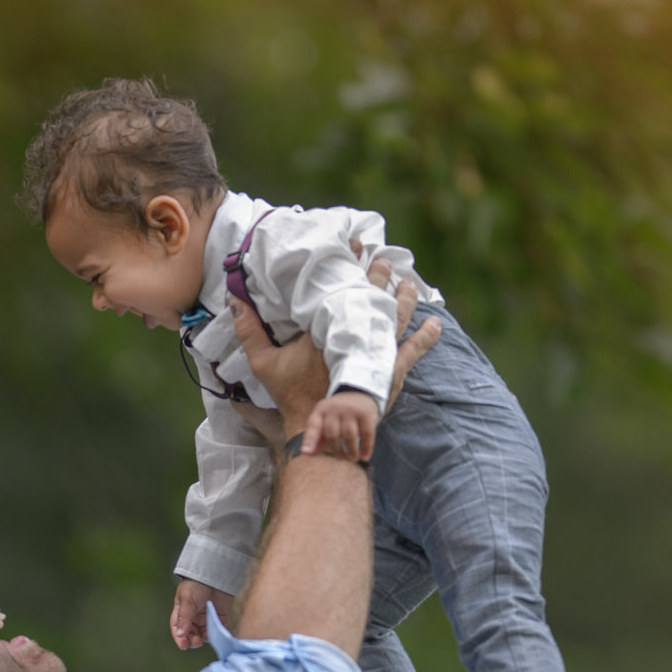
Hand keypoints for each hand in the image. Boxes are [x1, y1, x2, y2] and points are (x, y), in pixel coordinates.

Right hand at [170, 578, 236, 649]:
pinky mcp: (220, 617)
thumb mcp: (187, 600)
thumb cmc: (197, 584)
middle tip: (197, 642)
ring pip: (205, 635)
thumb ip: (184, 618)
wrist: (216, 573)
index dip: (180, 639)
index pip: (178, 629)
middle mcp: (194, 618)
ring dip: (205, 638)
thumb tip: (180, 635)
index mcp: (182, 613)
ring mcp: (207, 618)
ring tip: (207, 635)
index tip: (184, 646)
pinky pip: (219, 630)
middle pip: (191, 635)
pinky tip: (219, 635)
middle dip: (192, 641)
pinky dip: (219, 634)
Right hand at [228, 254, 441, 451]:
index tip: (355, 243)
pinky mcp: (388, 374)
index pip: (340, 287)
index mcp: (326, 328)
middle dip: (377, 273)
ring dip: (402, 298)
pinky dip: (425, 337)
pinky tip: (436, 323)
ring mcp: (374, 354)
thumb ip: (249, 331)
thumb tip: (235, 301)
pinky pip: (412, 351)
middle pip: (371, 297)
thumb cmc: (291, 396)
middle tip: (382, 256)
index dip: (349, 263)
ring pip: (395, 318)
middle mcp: (354, 336)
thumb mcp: (263, 362)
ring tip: (408, 283)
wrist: (320, 429)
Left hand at [298, 391, 378, 461]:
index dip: (309, 440)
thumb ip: (316, 438)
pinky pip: (366, 434)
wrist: (359, 395)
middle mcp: (334, 407)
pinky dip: (366, 448)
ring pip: (349, 435)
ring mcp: (351, 409)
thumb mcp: (324, 421)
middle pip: (332, 434)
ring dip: (351, 451)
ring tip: (353, 459)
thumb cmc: (337, 415)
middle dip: (337, 450)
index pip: (313, 426)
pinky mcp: (366, 413)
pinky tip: (365, 457)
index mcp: (321, 410)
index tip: (306, 452)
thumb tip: (307, 454)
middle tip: (342, 458)